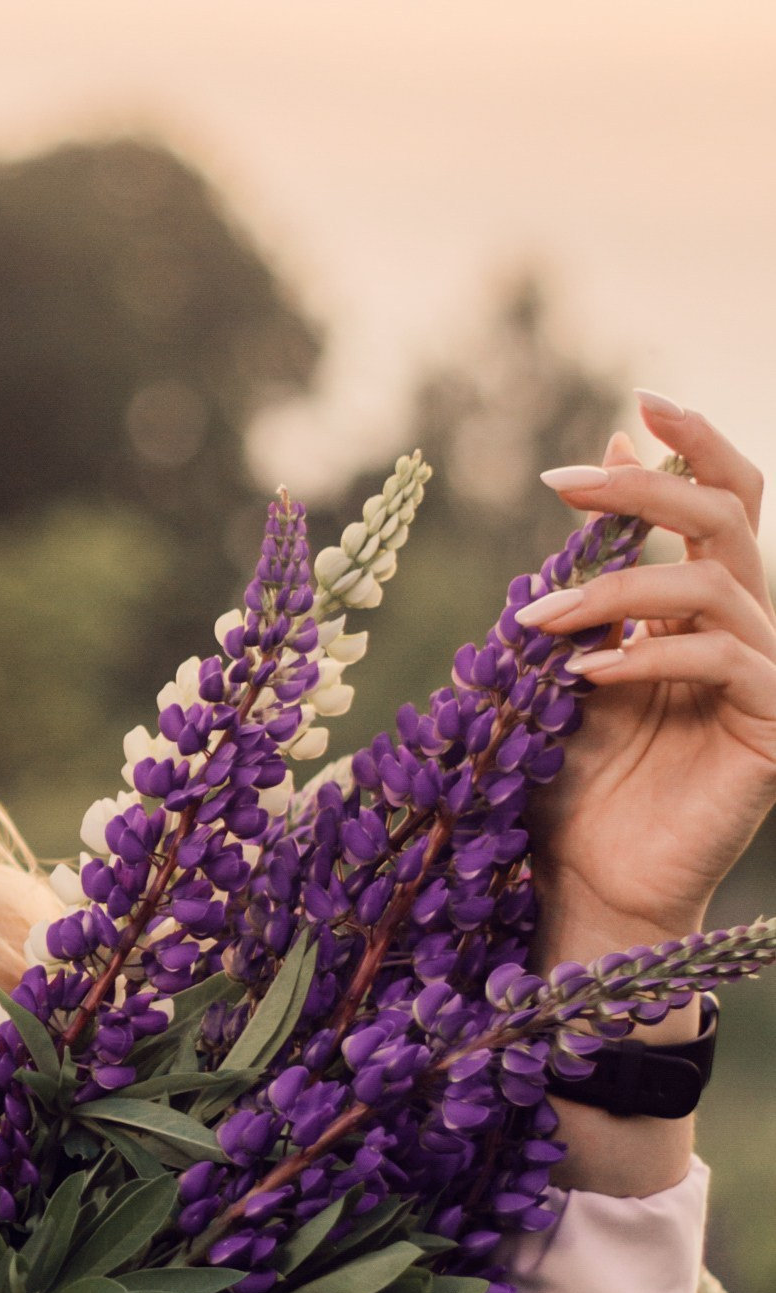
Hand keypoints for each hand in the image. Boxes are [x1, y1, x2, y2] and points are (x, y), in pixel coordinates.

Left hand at [516, 398, 775, 960]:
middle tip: (561, 481)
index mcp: (705, 606)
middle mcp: (749, 630)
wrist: (587, 890)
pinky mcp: (775, 728)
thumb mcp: (568, 656)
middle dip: (645, 488)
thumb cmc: (570, 783)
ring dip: (618, 589)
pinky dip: (648, 656)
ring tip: (540, 619)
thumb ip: (596, 563)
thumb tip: (615, 443)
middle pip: (727, 518)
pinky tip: (587, 676)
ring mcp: (769, 678)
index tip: (637, 401)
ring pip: (714, 587)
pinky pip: (723, 661)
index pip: (724, 500)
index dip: (693, 444)